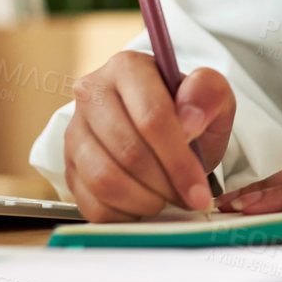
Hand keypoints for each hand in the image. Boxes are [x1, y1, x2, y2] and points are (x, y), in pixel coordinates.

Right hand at [63, 51, 235, 222]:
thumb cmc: (188, 113)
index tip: (199, 191)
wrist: (162, 129)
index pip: (152, 117)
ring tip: (167, 197)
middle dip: (164, 184)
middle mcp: (92, 93)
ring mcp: (75, 131)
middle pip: (128, 151)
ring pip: (104, 179)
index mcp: (128, 67)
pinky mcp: (68, 166)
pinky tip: (145, 203)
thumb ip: (208, 94)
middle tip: (187, 198)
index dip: (179, 160)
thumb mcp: (212, 96)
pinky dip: (124, 213)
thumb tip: (190, 119)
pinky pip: (91, 203)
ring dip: (144, 200)